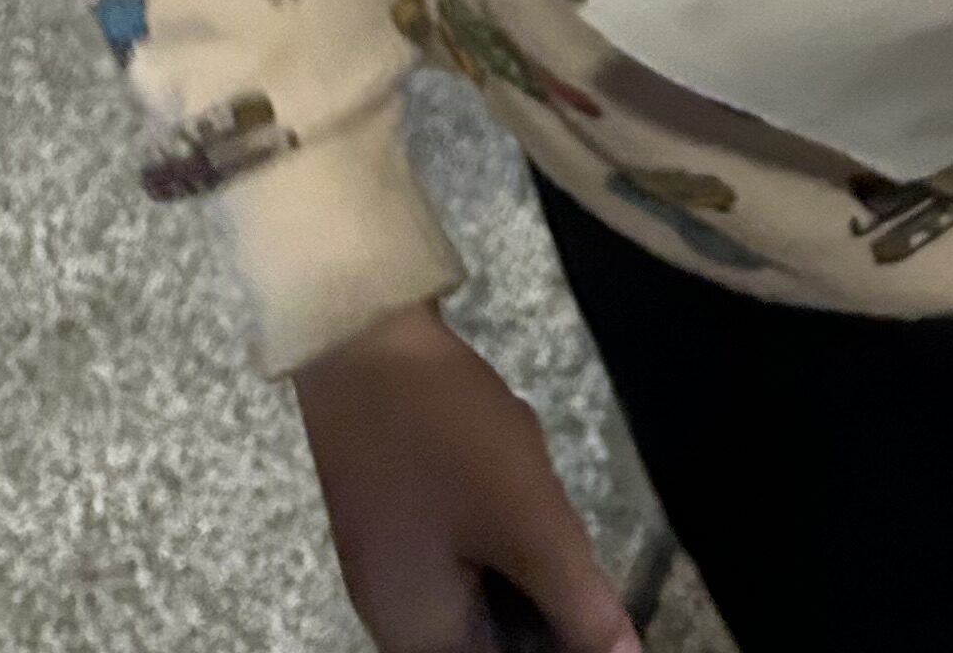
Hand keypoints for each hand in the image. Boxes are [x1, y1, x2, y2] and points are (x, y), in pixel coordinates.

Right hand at [295, 300, 639, 652]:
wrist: (361, 330)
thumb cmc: (443, 431)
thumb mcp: (526, 520)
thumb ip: (580, 604)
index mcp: (420, 637)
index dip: (565, 639)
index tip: (590, 589)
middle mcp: (397, 617)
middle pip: (496, 634)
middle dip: (546, 595)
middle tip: (560, 526)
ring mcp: (392, 563)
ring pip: (487, 587)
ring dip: (526, 553)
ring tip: (535, 487)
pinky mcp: (396, 516)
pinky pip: (466, 547)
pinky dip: (501, 521)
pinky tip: (514, 467)